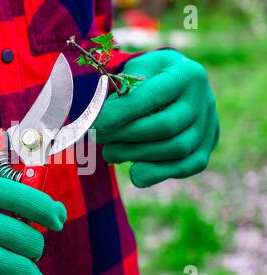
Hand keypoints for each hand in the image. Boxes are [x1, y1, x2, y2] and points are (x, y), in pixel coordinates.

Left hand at [94, 49, 218, 186]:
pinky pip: (187, 166)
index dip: (122, 114)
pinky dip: (159, 172)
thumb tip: (103, 121)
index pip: (152, 97)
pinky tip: (135, 172)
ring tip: (110, 153)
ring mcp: (209, 124)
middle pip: (166, 127)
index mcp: (186, 73)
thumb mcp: (134, 71)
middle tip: (99, 138)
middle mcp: (204, 98)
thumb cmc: (146, 77)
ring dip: (137, 155)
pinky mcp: (207, 146)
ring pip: (177, 149)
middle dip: (126, 136)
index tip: (96, 124)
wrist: (172, 82)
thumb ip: (123, 92)